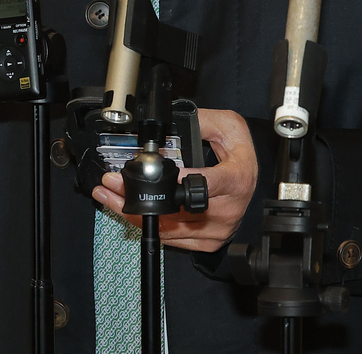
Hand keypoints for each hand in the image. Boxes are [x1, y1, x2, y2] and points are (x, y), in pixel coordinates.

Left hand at [92, 108, 257, 251]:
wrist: (252, 182)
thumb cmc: (240, 155)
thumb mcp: (229, 126)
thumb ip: (202, 121)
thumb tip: (172, 121)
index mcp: (235, 180)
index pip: (204, 185)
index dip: (176, 183)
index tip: (151, 174)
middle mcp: (226, 210)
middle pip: (176, 210)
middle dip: (139, 195)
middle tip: (113, 182)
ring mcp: (216, 230)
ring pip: (168, 228)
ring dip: (133, 212)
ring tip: (109, 194)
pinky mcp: (206, 242)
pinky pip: (171, 238)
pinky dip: (145, 224)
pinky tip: (126, 210)